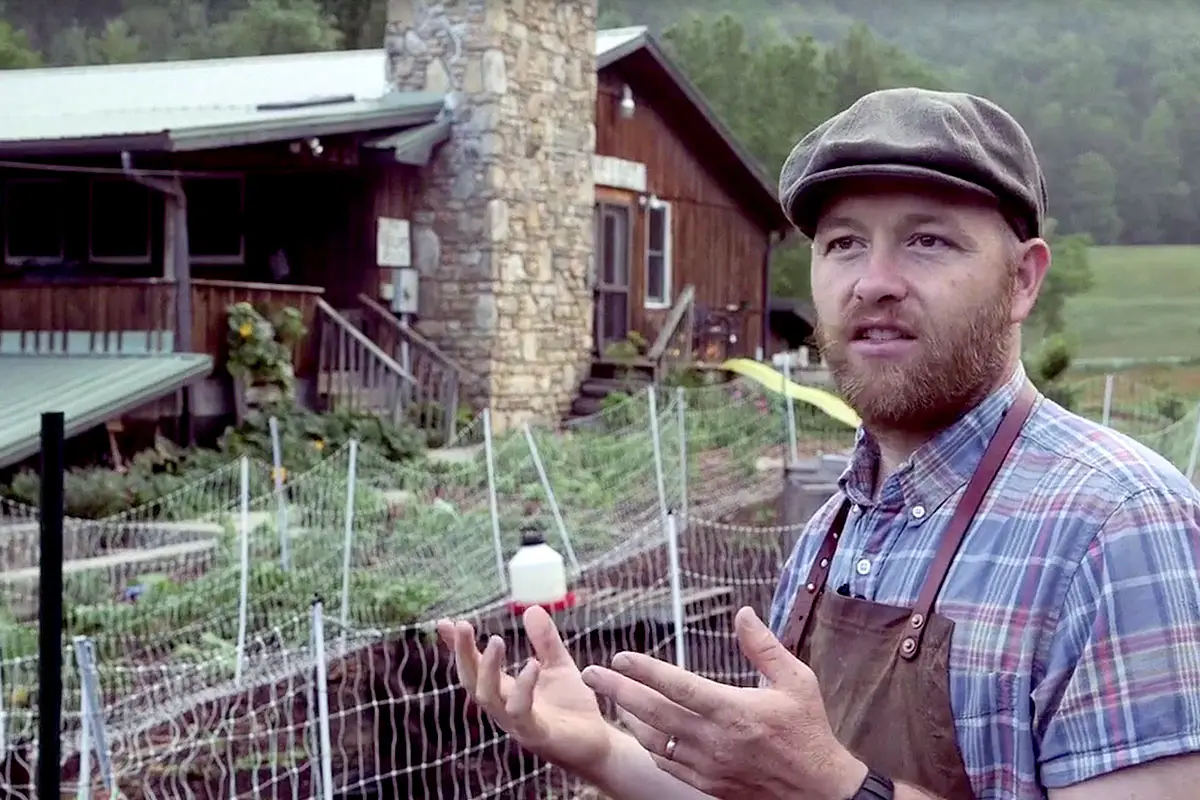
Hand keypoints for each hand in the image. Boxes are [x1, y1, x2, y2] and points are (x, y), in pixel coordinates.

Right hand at [436, 606, 614, 780]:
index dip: (457, 646)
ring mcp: (516, 723)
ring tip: (496, 639)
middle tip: (461, 624)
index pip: (473, 666)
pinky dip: (523, 687)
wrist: (598, 744)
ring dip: (487, 668)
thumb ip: (545, 641)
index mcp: (504, 691)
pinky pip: (520, 711)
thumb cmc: (572, 708)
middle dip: (462, 654)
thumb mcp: (558, 666)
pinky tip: (532, 664)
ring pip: (488, 697)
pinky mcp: (536, 735)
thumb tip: (530, 608)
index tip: (442, 623)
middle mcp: (503, 707)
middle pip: (471, 681)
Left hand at [579, 607, 866, 799]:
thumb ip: (765, 647)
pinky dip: (647, 744)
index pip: (677, 685)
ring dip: (628, 716)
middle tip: (591, 673)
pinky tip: (639, 728)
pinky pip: (665, 763)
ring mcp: (707, 766)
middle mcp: (713, 740)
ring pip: (653, 739)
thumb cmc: (808, 730)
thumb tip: (744, 613)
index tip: (620, 656)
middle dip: (617, 690)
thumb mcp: (797, 681)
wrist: (819, 791)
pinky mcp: (706, 784)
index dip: (645, 669)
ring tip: (611, 695)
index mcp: (733, 710)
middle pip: (653, 712)